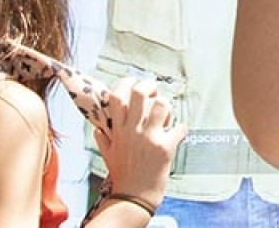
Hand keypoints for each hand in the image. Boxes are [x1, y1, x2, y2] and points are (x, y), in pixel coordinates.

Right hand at [92, 76, 186, 207]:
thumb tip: (97, 128)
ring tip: (165, 116)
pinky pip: (179, 128)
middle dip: (149, 85)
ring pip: (162, 105)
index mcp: (118, 129)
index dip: (126, 82)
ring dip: (166, 107)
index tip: (133, 81)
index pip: (117, 95)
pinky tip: (178, 133)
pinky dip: (181, 129)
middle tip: (154, 90)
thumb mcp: (108, 155)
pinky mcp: (165, 148)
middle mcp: (132, 130)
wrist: (134, 197)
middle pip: (140, 93)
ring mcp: (149, 138)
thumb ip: (103, 138)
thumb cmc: (122, 175)